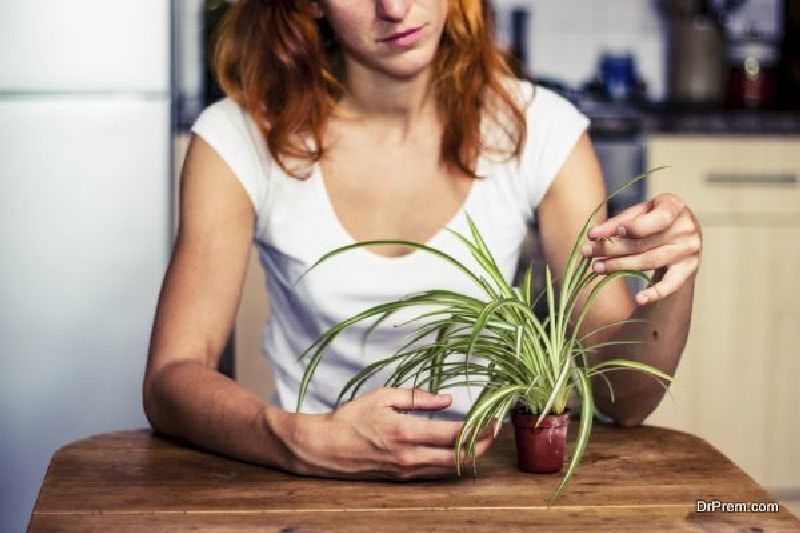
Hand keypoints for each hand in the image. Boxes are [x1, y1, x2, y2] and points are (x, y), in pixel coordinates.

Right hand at [284, 388, 496, 479]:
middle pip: (458, 458)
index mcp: (405, 431)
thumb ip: (417, 398)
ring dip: (469, 455)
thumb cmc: (350, 418)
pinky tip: (457, 450)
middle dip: (482, 445)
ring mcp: (406, 470)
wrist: (324, 447)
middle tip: (495, 430)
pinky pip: (434, 472)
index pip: (453, 434)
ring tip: (481, 438)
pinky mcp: (401, 477)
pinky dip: (451, 462)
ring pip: (449, 468)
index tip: (493, 418)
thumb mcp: (383, 397)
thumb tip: (448, 399)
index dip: (478, 428)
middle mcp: (409, 456)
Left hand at [582, 193, 701, 304]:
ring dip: (620, 266)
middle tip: (587, 251)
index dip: (634, 227)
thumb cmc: (653, 218)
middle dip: (612, 248)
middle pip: (644, 243)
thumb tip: (593, 235)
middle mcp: (686, 228)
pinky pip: (671, 284)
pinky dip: (655, 293)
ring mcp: (689, 250)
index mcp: (674, 207)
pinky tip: (640, 299)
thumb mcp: (639, 212)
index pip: (656, 219)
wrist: (681, 232)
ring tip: (597, 268)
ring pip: (649, 261)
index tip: (611, 232)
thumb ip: (619, 222)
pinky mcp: (688, 269)